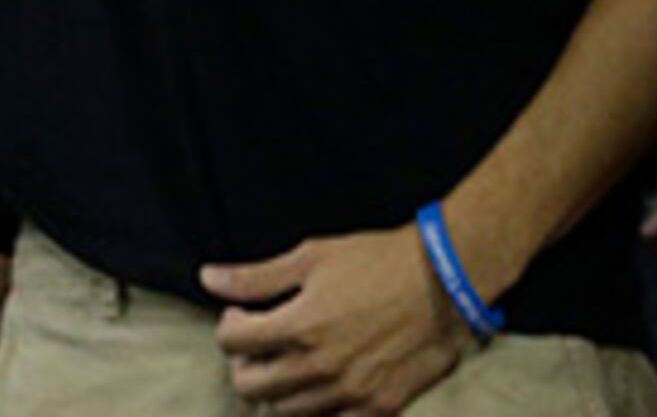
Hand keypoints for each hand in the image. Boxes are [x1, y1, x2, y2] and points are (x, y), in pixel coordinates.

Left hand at [203, 227, 474, 414]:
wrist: (448, 279)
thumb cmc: (383, 260)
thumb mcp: (316, 255)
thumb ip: (258, 276)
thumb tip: (209, 279)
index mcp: (300, 325)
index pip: (231, 341)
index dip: (230, 323)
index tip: (246, 314)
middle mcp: (318, 366)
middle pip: (248, 385)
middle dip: (245, 362)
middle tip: (263, 343)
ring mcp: (347, 392)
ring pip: (282, 411)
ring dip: (278, 388)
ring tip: (294, 362)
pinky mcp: (376, 407)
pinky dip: (316, 410)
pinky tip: (324, 385)